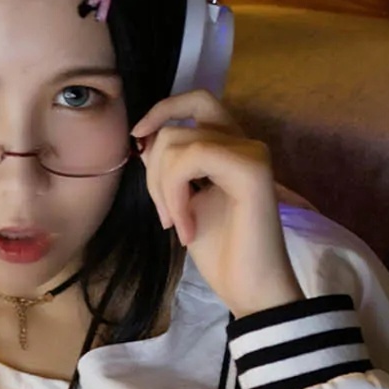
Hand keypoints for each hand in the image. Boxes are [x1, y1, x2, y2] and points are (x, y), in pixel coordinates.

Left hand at [131, 91, 301, 316]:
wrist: (249, 288)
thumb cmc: (222, 253)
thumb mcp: (183, 202)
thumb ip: (170, 169)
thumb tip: (146, 141)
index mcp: (232, 146)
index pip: (196, 100)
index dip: (162, 111)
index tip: (137, 140)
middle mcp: (245, 142)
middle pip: (178, 123)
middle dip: (154, 167)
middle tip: (162, 215)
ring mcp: (251, 152)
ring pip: (178, 141)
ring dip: (163, 188)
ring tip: (176, 225)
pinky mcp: (251, 168)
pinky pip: (192, 158)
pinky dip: (176, 193)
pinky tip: (185, 227)